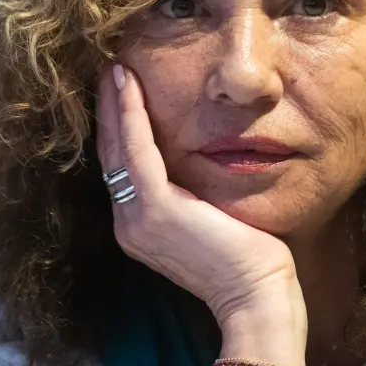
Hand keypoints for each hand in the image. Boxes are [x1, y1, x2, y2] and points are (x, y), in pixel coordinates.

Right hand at [96, 64, 303, 332]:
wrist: (256, 297)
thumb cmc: (248, 260)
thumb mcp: (211, 218)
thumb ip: (193, 192)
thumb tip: (200, 158)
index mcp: (140, 226)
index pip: (123, 166)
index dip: (117, 127)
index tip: (119, 90)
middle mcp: (128, 223)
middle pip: (112, 153)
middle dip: (108, 109)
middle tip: (109, 69)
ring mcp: (137, 218)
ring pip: (117, 147)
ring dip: (113, 103)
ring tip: (113, 68)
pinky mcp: (155, 208)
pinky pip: (136, 149)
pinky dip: (129, 113)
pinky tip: (127, 84)